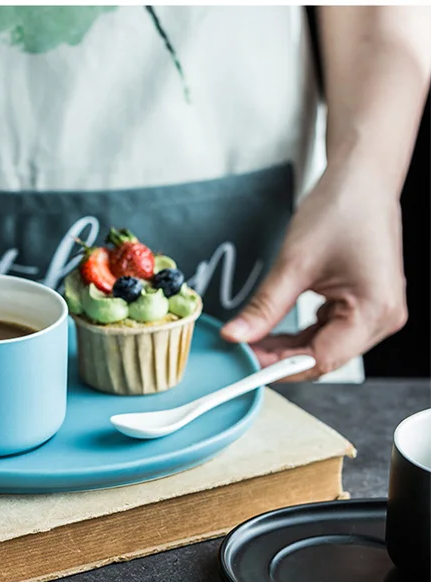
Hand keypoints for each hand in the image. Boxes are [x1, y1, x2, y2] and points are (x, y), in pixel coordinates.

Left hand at [220, 161, 407, 379]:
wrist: (362, 176)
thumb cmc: (342, 208)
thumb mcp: (294, 264)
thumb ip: (264, 308)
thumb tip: (236, 336)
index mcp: (374, 310)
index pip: (321, 359)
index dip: (280, 366)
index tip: (247, 364)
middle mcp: (383, 317)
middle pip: (325, 357)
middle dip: (281, 357)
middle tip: (243, 352)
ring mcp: (377, 312)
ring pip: (324, 347)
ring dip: (289, 347)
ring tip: (254, 341)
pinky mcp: (366, 305)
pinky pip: (329, 332)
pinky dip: (301, 334)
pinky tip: (274, 330)